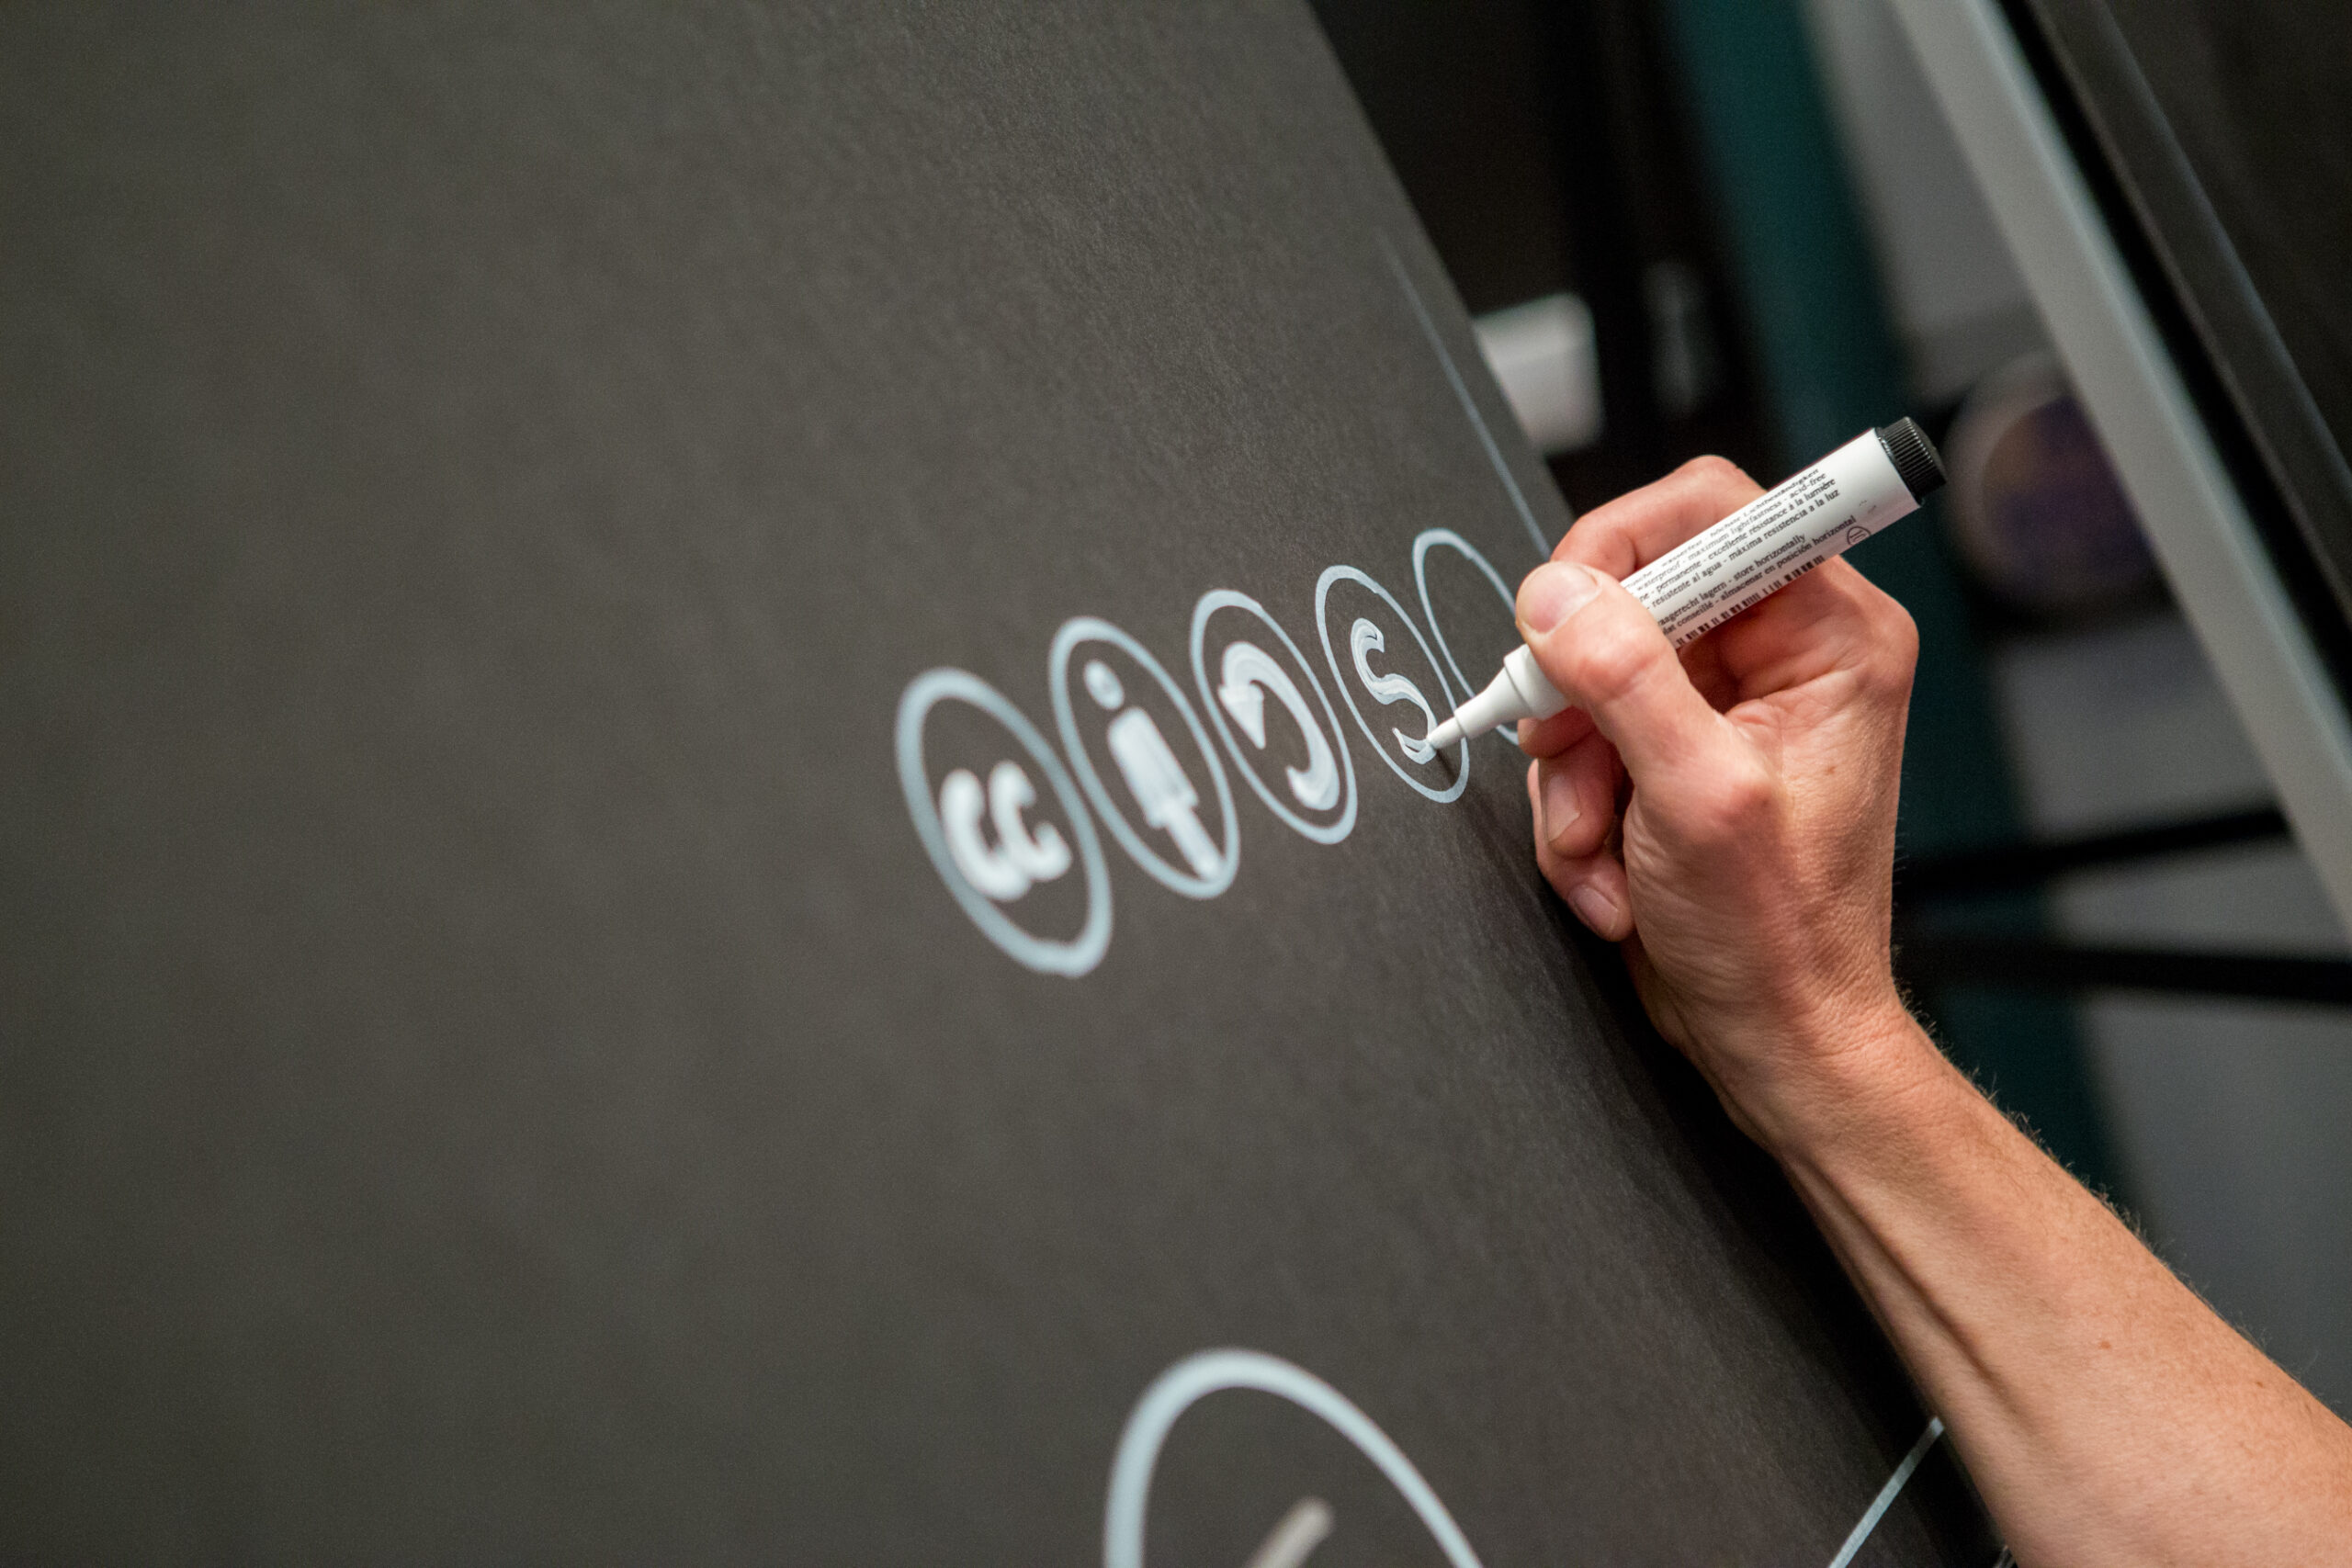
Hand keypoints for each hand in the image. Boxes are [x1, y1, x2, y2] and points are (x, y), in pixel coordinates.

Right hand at [1516, 457, 1923, 1145]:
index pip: (1712, 510)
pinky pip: (1584, 737)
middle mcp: (1784, 654)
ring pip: (1590, 673)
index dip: (1620, 546)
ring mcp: (1725, 704)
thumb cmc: (1781, 938)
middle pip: (1631, 594)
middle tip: (1564, 754)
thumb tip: (1557, 596)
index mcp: (1831, 636)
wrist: (1776, 1037)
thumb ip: (1627, 682)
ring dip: (1570, 772)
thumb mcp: (1699, 799)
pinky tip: (1609, 870)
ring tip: (1600, 847)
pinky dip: (1574, 807)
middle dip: (1581, 694)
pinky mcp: (1675, 751)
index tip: (1562, 615)